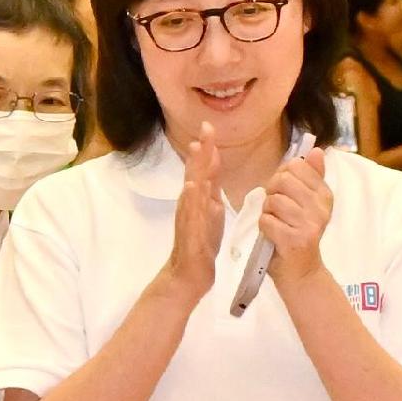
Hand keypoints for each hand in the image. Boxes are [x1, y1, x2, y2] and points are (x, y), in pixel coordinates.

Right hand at [158, 130, 228, 293]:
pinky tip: (191, 186)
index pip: (205, 169)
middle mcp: (191, 203)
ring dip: (194, 167)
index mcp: (200, 198)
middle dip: (202, 149)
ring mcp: (189, 216)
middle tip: (206, 127)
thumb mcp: (212, 216)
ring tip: (197, 147)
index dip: (208, 148)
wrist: (189, 273)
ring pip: (192, 187)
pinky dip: (190, 198)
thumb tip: (212, 177)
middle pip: (196, 171)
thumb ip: (211, 195)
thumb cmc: (201, 246)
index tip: (210, 127)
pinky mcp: (189, 231)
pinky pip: (190, 213)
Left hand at [253, 142, 332, 289]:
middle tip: (276, 211)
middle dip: (271, 193)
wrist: (301, 273)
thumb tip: (316, 151)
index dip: (281, 177)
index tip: (284, 194)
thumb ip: (310, 177)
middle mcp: (321, 208)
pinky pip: (267, 221)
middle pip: (283, 180)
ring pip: (273, 201)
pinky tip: (273, 237)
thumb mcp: (306, 204)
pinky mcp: (296, 240)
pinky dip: (264, 228)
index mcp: (324, 194)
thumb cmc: (297, 235)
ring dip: (267, 213)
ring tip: (276, 225)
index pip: (296, 166)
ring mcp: (310, 224)